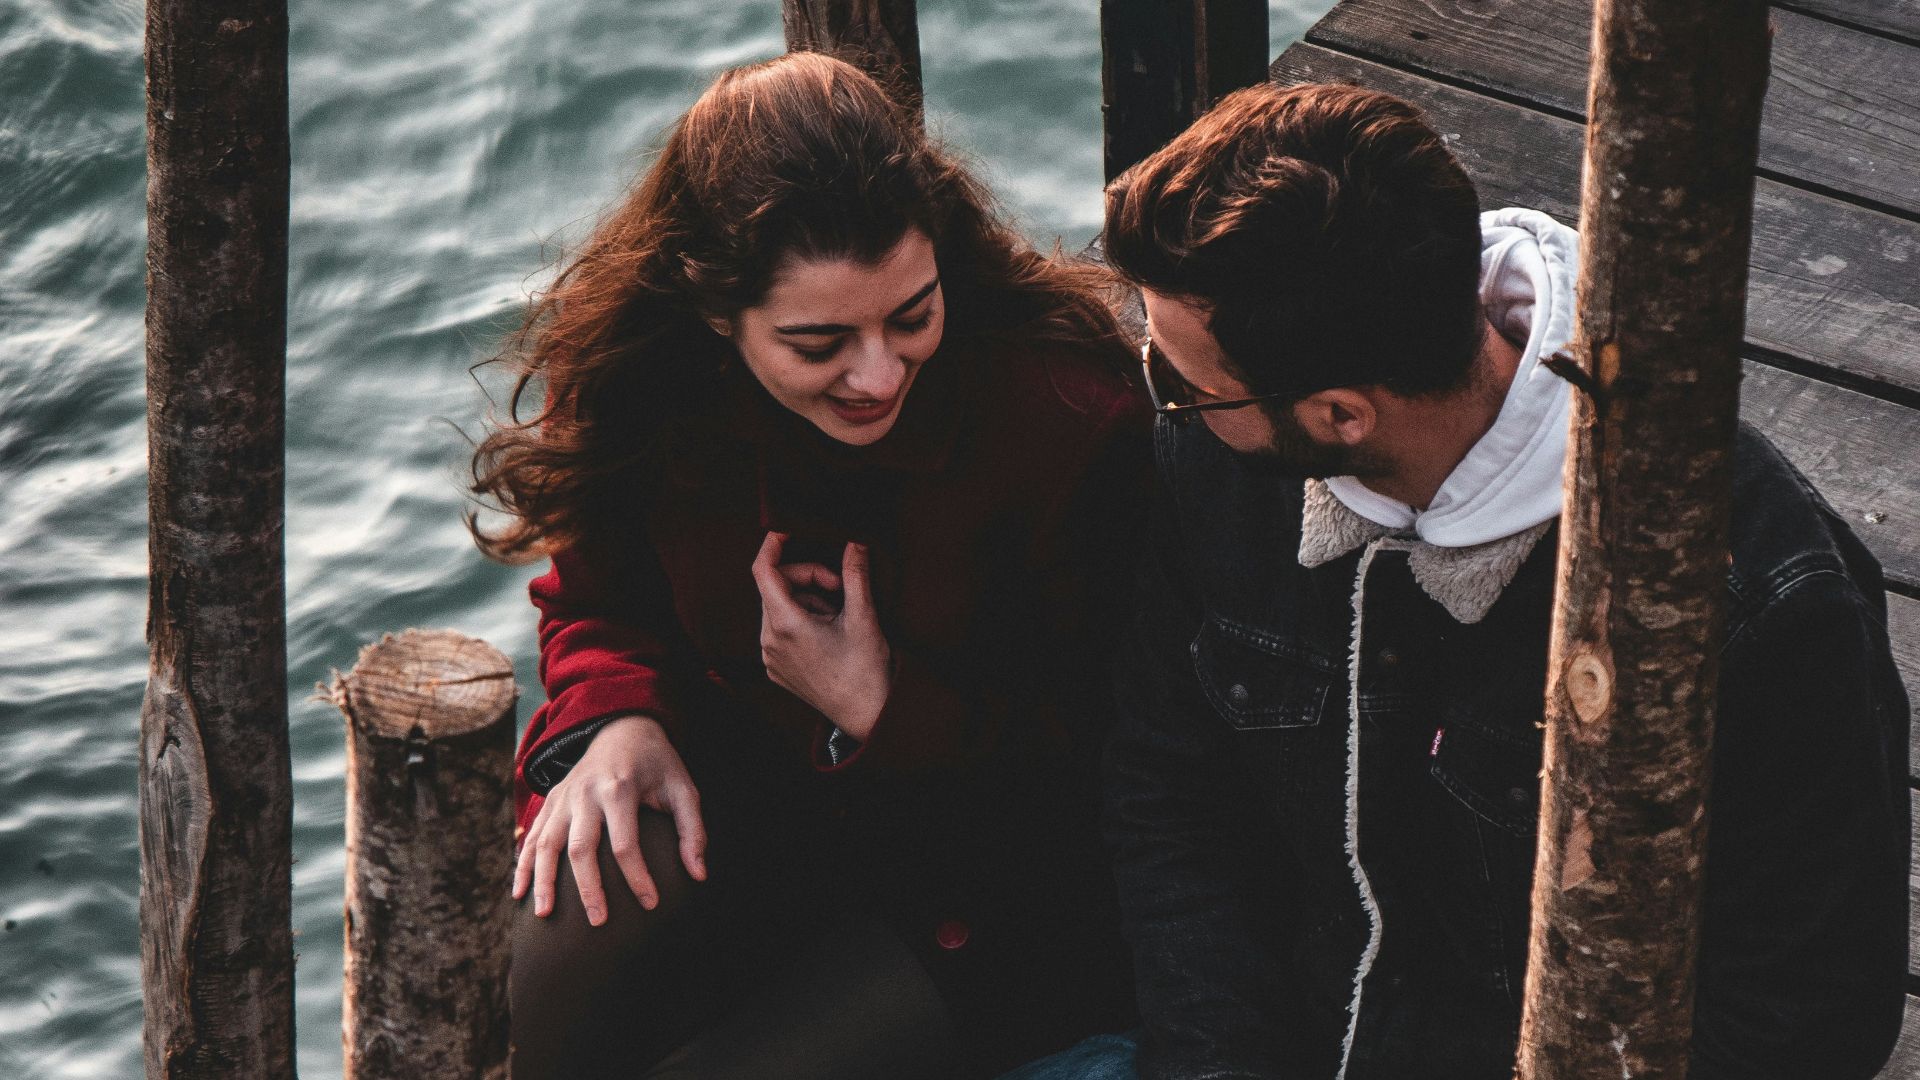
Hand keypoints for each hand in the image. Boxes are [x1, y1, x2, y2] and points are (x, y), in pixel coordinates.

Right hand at [513, 714, 706, 925]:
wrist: (622, 726)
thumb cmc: (658, 764)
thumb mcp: (684, 788)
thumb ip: (693, 831)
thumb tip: (699, 875)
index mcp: (620, 789)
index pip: (626, 844)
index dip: (638, 878)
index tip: (651, 904)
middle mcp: (585, 793)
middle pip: (581, 847)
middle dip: (588, 888)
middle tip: (599, 922)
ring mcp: (564, 796)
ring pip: (546, 843)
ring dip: (543, 880)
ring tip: (544, 915)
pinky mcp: (551, 800)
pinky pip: (532, 835)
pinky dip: (523, 864)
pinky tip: (519, 894)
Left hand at [751, 532, 891, 739]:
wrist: (867, 715)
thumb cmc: (866, 669)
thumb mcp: (863, 616)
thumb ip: (856, 574)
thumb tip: (855, 540)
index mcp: (786, 624)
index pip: (763, 570)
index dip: (773, 545)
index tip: (788, 530)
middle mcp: (769, 641)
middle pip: (775, 587)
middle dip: (807, 578)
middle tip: (840, 587)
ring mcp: (769, 658)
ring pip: (778, 608)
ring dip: (806, 601)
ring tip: (836, 618)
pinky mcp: (775, 670)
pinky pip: (778, 630)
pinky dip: (800, 621)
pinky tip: (826, 634)